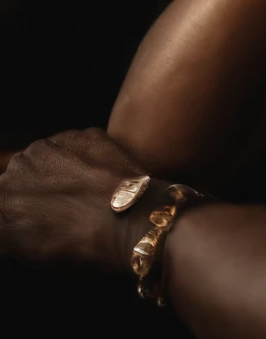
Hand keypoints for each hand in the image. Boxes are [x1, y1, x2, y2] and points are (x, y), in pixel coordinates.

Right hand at [0, 127, 158, 272]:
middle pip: (22, 175)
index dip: (21, 211)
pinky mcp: (83, 133)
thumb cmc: (80, 249)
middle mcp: (19, 166)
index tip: (36, 219)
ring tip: (84, 194)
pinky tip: (101, 179)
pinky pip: (79, 147)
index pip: (6, 202)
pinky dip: (86, 159)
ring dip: (59, 169)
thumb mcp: (32, 255)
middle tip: (62, 209)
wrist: (129, 221)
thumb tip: (14, 219)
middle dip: (37, 188)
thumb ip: (12, 230)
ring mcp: (52, 144)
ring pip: (48, 156)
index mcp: (2, 199)